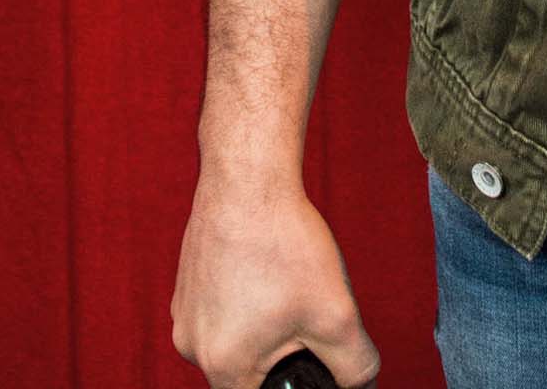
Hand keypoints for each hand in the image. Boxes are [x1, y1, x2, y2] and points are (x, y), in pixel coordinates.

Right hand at [171, 171, 379, 388]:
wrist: (247, 178)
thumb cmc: (284, 243)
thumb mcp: (335, 314)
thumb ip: (355, 366)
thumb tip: (362, 385)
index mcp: (224, 366)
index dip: (296, 381)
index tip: (311, 353)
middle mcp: (192, 347)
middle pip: (248, 372)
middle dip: (282, 351)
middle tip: (304, 310)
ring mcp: (184, 313)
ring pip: (235, 339)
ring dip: (264, 324)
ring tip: (287, 284)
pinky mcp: (187, 285)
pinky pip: (221, 309)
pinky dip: (247, 298)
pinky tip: (266, 266)